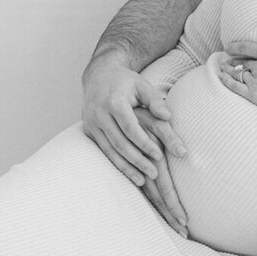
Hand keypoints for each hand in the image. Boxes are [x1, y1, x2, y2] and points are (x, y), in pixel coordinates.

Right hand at [81, 58, 187, 232]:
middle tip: (155, 173)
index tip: (159, 156)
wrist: (98, 75)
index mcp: (114, 101)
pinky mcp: (88, 130)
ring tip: (142, 180)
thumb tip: (168, 117)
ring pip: (109, 150)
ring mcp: (91, 122)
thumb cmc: (126, 82)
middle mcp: (99, 113)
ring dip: (126, 166)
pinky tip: (129, 173)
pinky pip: (103, 150)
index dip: (144, 143)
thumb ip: (156, 101)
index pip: (130, 128)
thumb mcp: (143, 86)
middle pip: (119, 142)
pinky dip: (116, 163)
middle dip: (137, 160)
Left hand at [216, 40, 256, 123]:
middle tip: (226, 60)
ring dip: (228, 70)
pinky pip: (235, 86)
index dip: (235, 46)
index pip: (246, 47)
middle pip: (242, 61)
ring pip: (237, 73)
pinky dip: (226, 81)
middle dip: (233, 60)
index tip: (229, 47)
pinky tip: (222, 77)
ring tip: (223, 68)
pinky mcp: (254, 95)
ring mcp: (256, 80)